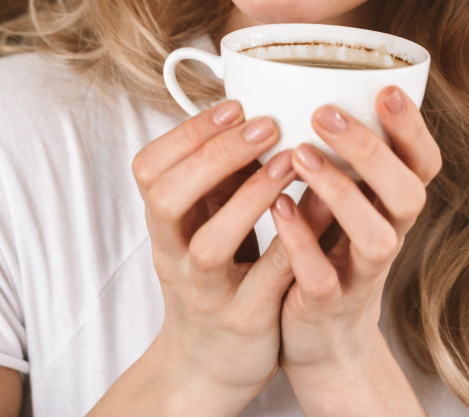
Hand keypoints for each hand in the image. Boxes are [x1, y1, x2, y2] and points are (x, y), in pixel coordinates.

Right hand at [129, 100, 298, 415]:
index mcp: (164, 224)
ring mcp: (205, 291)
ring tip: (289, 163)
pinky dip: (289, 244)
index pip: (149, 169)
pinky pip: (264, 281)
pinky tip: (319, 211)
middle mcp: (174, 255)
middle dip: (214, 156)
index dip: (187, 133)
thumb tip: (252, 107)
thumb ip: (219, 176)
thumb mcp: (203, 222)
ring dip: (248, 199)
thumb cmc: (214, 276)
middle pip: (168, 199)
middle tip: (264, 124)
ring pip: (209, 245)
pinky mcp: (243, 321)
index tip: (234, 104)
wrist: (208, 364)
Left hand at [271, 86, 441, 412]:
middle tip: (325, 113)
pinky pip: (322, 277)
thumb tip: (309, 82)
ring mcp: (362, 273)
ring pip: (376, 237)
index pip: (424, 162)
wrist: (322, 340)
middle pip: (408, 193)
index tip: (386, 89)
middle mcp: (390, 235)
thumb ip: (340, 155)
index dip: (413, 128)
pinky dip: (302, 242)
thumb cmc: (331, 250)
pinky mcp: (329, 304)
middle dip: (370, 150)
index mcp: (394, 204)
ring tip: (299, 156)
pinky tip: (279, 208)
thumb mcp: (346, 199)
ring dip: (340, 194)